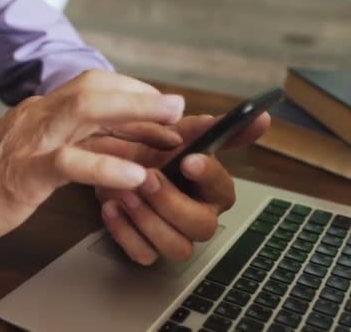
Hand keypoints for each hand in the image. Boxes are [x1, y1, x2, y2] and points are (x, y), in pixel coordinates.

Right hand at [0, 70, 185, 242]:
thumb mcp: (39, 154)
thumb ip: (77, 145)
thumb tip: (125, 148)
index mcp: (41, 112)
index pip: (93, 89)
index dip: (133, 95)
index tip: (162, 110)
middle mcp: (37, 117)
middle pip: (95, 90)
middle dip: (141, 96)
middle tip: (177, 109)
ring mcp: (30, 141)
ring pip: (85, 112)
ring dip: (132, 115)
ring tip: (169, 126)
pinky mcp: (24, 172)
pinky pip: (68, 162)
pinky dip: (105, 167)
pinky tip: (133, 176)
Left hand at [92, 112, 270, 264]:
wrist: (113, 165)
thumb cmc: (154, 152)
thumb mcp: (180, 132)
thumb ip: (213, 127)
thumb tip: (261, 118)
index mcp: (212, 190)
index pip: (224, 189)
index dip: (209, 176)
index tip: (188, 160)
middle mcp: (198, 217)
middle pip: (201, 226)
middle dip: (171, 203)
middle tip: (146, 178)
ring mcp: (173, 237)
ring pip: (176, 247)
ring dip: (148, 220)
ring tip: (125, 194)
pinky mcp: (147, 249)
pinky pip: (143, 254)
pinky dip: (125, 233)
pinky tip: (111, 207)